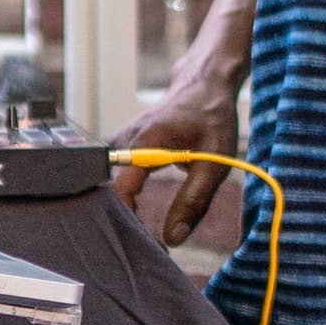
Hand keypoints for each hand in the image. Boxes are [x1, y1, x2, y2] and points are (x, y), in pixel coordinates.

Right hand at [111, 101, 243, 248]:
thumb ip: (194, 201)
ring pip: (113, 181)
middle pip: (111, 188)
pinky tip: (139, 207)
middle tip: (144, 240)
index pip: (121, 190)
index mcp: (144, 143)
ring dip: (127, 205)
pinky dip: (130, 192)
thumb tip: (174, 237)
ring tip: (141, 227)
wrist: (206, 83)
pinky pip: (120, 173)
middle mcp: (125, 140)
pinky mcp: (126, 143)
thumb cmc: (212, 118)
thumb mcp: (214, 163)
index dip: (129, 220)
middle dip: (126, 216)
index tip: (145, 241)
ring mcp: (123, 140)